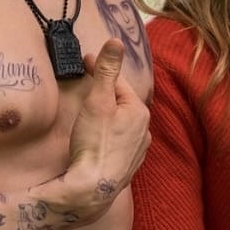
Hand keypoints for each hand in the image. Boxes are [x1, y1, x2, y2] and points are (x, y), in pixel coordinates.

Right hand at [61, 38, 150, 220]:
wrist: (92, 189)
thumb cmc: (94, 142)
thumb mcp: (98, 101)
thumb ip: (106, 71)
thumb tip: (116, 41)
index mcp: (139, 111)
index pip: (118, 82)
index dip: (101, 69)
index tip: (85, 60)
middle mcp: (144, 130)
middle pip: (122, 102)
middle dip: (107, 91)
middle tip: (88, 82)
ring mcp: (138, 150)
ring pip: (123, 123)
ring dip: (110, 113)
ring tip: (93, 108)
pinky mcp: (128, 166)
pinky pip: (120, 141)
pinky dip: (110, 132)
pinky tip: (101, 136)